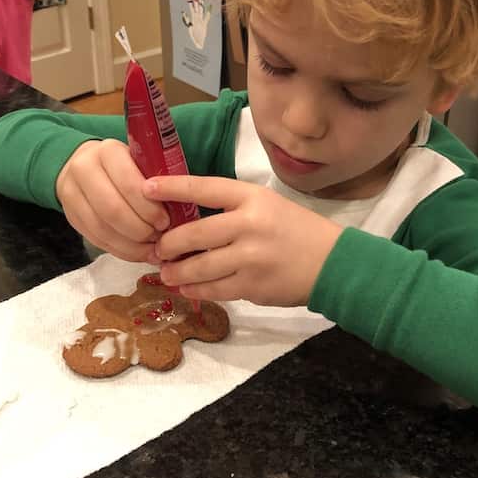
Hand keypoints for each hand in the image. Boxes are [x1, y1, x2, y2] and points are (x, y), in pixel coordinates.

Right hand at [55, 140, 170, 260]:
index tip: (166, 221)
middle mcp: (84, 170)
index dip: (149, 208)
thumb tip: (179, 214)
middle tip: (160, 237)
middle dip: (141, 229)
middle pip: (113, 210)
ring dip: (132, 245)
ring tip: (153, 249)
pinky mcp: (71, 216)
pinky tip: (139, 253)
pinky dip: (121, 250)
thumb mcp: (140, 161)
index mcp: (108, 151)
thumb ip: (155, 181)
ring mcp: (72, 194)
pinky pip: (97, 239)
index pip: (128, 184)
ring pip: (103, 228)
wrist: (82, 165)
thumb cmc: (124, 165)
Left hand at [144, 175, 343, 306]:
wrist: (332, 263)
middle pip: (194, 233)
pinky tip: (187, 288)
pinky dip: (196, 290)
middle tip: (157, 249)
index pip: (204, 188)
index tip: (146, 187)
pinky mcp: (253, 286)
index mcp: (252, 198)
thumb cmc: (296, 230)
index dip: (172, 188)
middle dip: (169, 244)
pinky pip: (214, 289)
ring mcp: (251, 257)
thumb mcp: (267, 206)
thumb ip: (231, 210)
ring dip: (177, 272)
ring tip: (166, 273)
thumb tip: (187, 222)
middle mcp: (249, 225)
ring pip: (199, 266)